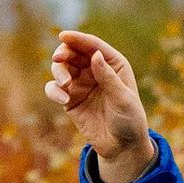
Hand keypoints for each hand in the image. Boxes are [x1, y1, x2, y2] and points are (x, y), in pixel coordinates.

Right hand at [45, 28, 154, 182]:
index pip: (93, 46)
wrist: (122, 146)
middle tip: (58, 60)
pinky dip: (54, 91)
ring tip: (65, 84)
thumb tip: (95, 55)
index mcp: (113, 64)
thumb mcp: (123, 98)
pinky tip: (63, 99)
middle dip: (63, 54)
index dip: (78, 39)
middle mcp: (95, 70)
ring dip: (58, 72)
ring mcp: (80, 84)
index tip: (63, 36)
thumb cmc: (129, 120)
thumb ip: (108, 77)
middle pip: (73, 53)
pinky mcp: (69, 99)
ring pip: (61, 68)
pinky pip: (54, 89)